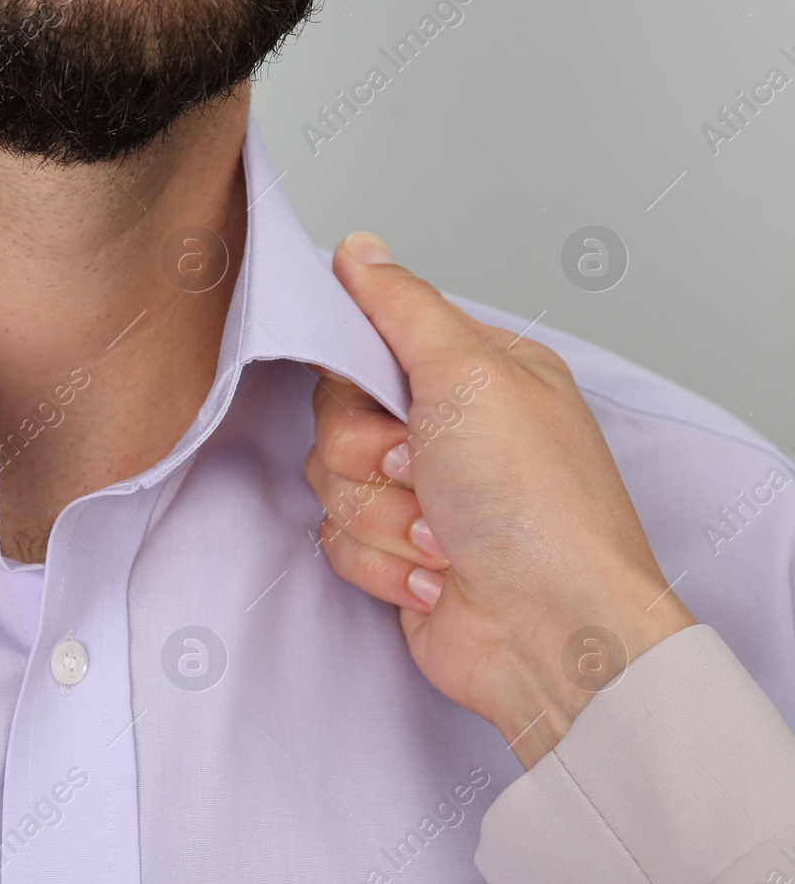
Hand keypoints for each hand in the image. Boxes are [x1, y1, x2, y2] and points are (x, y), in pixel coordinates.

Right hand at [306, 232, 695, 768]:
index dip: (359, 374)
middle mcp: (449, 430)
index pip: (371, 341)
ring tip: (445, 536)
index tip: (382, 397)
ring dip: (382, 518)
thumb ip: (403, 306)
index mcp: (476, 373)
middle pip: (335, 416)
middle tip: (424, 470)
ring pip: (330, 482)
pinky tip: (438, 575)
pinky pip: (337, 541)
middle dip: (370, 456)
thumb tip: (359, 249)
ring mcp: (422, 496)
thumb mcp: (472, 375)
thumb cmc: (538, 507)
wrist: (552, 633)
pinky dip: (385, 564)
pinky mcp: (398, 555)